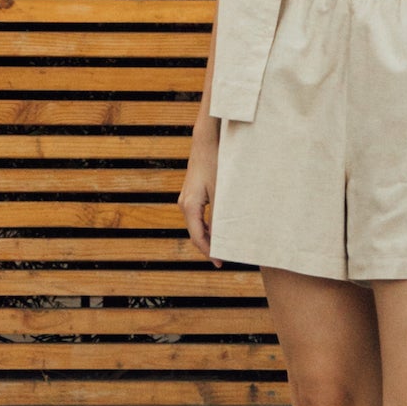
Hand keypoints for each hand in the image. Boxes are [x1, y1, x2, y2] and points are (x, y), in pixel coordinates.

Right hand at [179, 135, 216, 257]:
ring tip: (221, 247)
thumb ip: (220, 214)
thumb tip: (223, 236)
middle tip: (222, 259)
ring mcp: (185, 199)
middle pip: (195, 234)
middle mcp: (183, 205)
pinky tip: (217, 230)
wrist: (205, 142)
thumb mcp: (220, 191)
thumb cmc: (215, 164)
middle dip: (208, 247)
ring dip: (207, 237)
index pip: (198, 237)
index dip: (209, 252)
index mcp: (190, 206)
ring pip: (195, 226)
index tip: (220, 263)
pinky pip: (196, 217)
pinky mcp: (190, 195)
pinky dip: (205, 226)